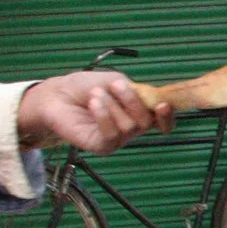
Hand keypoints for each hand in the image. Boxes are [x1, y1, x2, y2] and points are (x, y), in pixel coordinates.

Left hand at [17, 72, 171, 153]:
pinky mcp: (102, 146)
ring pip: (129, 127)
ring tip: (96, 94)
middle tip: (117, 85)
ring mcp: (117, 138)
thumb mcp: (115, 81)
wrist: (58, 95)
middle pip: (147, 122)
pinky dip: (104, 116)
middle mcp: (131, 127)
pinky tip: (94, 104)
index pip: (162, 121)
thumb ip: (136, 91)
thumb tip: (155, 100)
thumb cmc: (86, 87)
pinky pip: (111, 135)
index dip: (167, 116)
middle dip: (133, 101)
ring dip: (113, 105)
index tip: (162, 105)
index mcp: (138, 112)